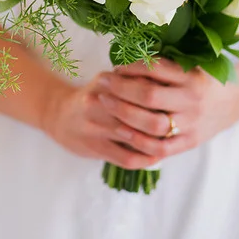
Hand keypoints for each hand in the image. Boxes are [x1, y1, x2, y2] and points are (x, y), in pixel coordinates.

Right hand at [42, 71, 172, 169]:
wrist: (58, 113)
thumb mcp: (109, 79)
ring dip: (156, 141)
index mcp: (106, 82)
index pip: (141, 88)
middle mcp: (99, 102)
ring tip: (173, 140)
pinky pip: (126, 158)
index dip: (162, 96)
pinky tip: (156, 156)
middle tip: (180, 122)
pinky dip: (145, 159)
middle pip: (139, 113)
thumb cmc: (93, 95)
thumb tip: (167, 82)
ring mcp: (96, 127)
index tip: (178, 100)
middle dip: (162, 119)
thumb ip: (133, 79)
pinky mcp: (94, 147)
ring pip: (135, 137)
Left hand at [95, 58, 235, 163]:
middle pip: (149, 96)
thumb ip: (164, 65)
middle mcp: (192, 100)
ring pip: (152, 123)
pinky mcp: (189, 142)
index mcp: (192, 77)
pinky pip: (160, 147)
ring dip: (124, 113)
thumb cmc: (203, 79)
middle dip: (120, 88)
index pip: (156, 69)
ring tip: (105, 102)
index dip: (131, 67)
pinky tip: (120, 130)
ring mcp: (191, 124)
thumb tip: (125, 59)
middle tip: (102, 82)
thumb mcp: (190, 65)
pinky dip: (137, 141)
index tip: (115, 66)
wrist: (234, 101)